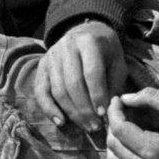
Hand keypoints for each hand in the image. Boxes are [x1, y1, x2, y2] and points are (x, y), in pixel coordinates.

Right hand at [31, 19, 123, 134]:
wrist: (87, 32)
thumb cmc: (106, 52)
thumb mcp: (117, 63)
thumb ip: (113, 84)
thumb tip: (106, 112)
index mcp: (88, 41)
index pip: (91, 72)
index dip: (97, 95)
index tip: (104, 114)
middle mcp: (66, 46)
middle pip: (73, 83)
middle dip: (85, 109)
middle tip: (96, 126)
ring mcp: (51, 55)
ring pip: (58, 90)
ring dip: (72, 113)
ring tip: (86, 126)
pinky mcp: (42, 66)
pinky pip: (41, 91)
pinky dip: (49, 108)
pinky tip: (61, 122)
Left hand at [104, 89, 158, 158]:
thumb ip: (149, 97)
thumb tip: (124, 98)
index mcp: (154, 150)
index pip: (119, 130)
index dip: (113, 111)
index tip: (116, 100)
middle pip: (114, 147)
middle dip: (112, 125)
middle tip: (120, 111)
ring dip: (115, 142)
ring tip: (124, 126)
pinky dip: (122, 155)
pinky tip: (130, 142)